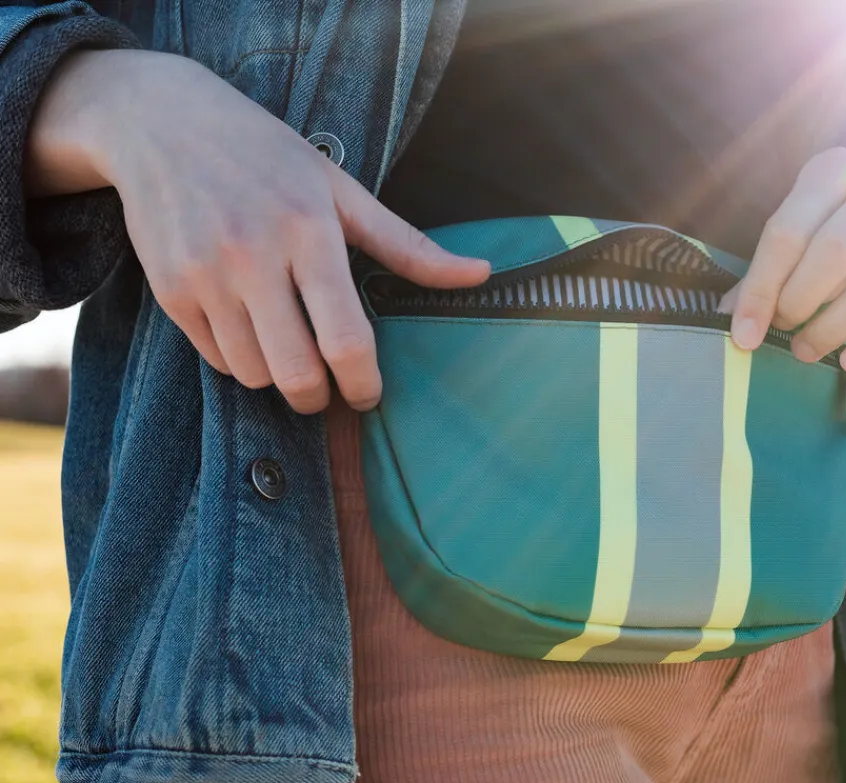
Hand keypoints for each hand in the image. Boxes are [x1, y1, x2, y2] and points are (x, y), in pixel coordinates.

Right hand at [25, 50, 489, 413]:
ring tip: (289, 346)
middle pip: (297, 373)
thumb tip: (482, 274)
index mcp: (308, 230)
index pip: (344, 338)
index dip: (363, 383)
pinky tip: (251, 327)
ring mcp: (205, 275)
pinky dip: (241, 359)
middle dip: (320, 397)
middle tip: (331, 389)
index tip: (369, 393)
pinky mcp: (168, 290)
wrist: (160, 120)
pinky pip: (217, 359)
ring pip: (254, 374)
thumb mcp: (340, 189)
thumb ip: (408, 245)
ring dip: (279, 377)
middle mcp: (253, 255)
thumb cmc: (265, 154)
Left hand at [724, 147, 845, 373]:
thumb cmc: (830, 235)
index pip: (788, 231)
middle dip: (801, 303)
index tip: (745, 334)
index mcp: (833, 169)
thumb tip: (735, 327)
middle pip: (837, 251)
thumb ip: (765, 277)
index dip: (761, 289)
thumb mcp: (795, 240)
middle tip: (784, 333)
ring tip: (807, 351)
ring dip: (837, 328)